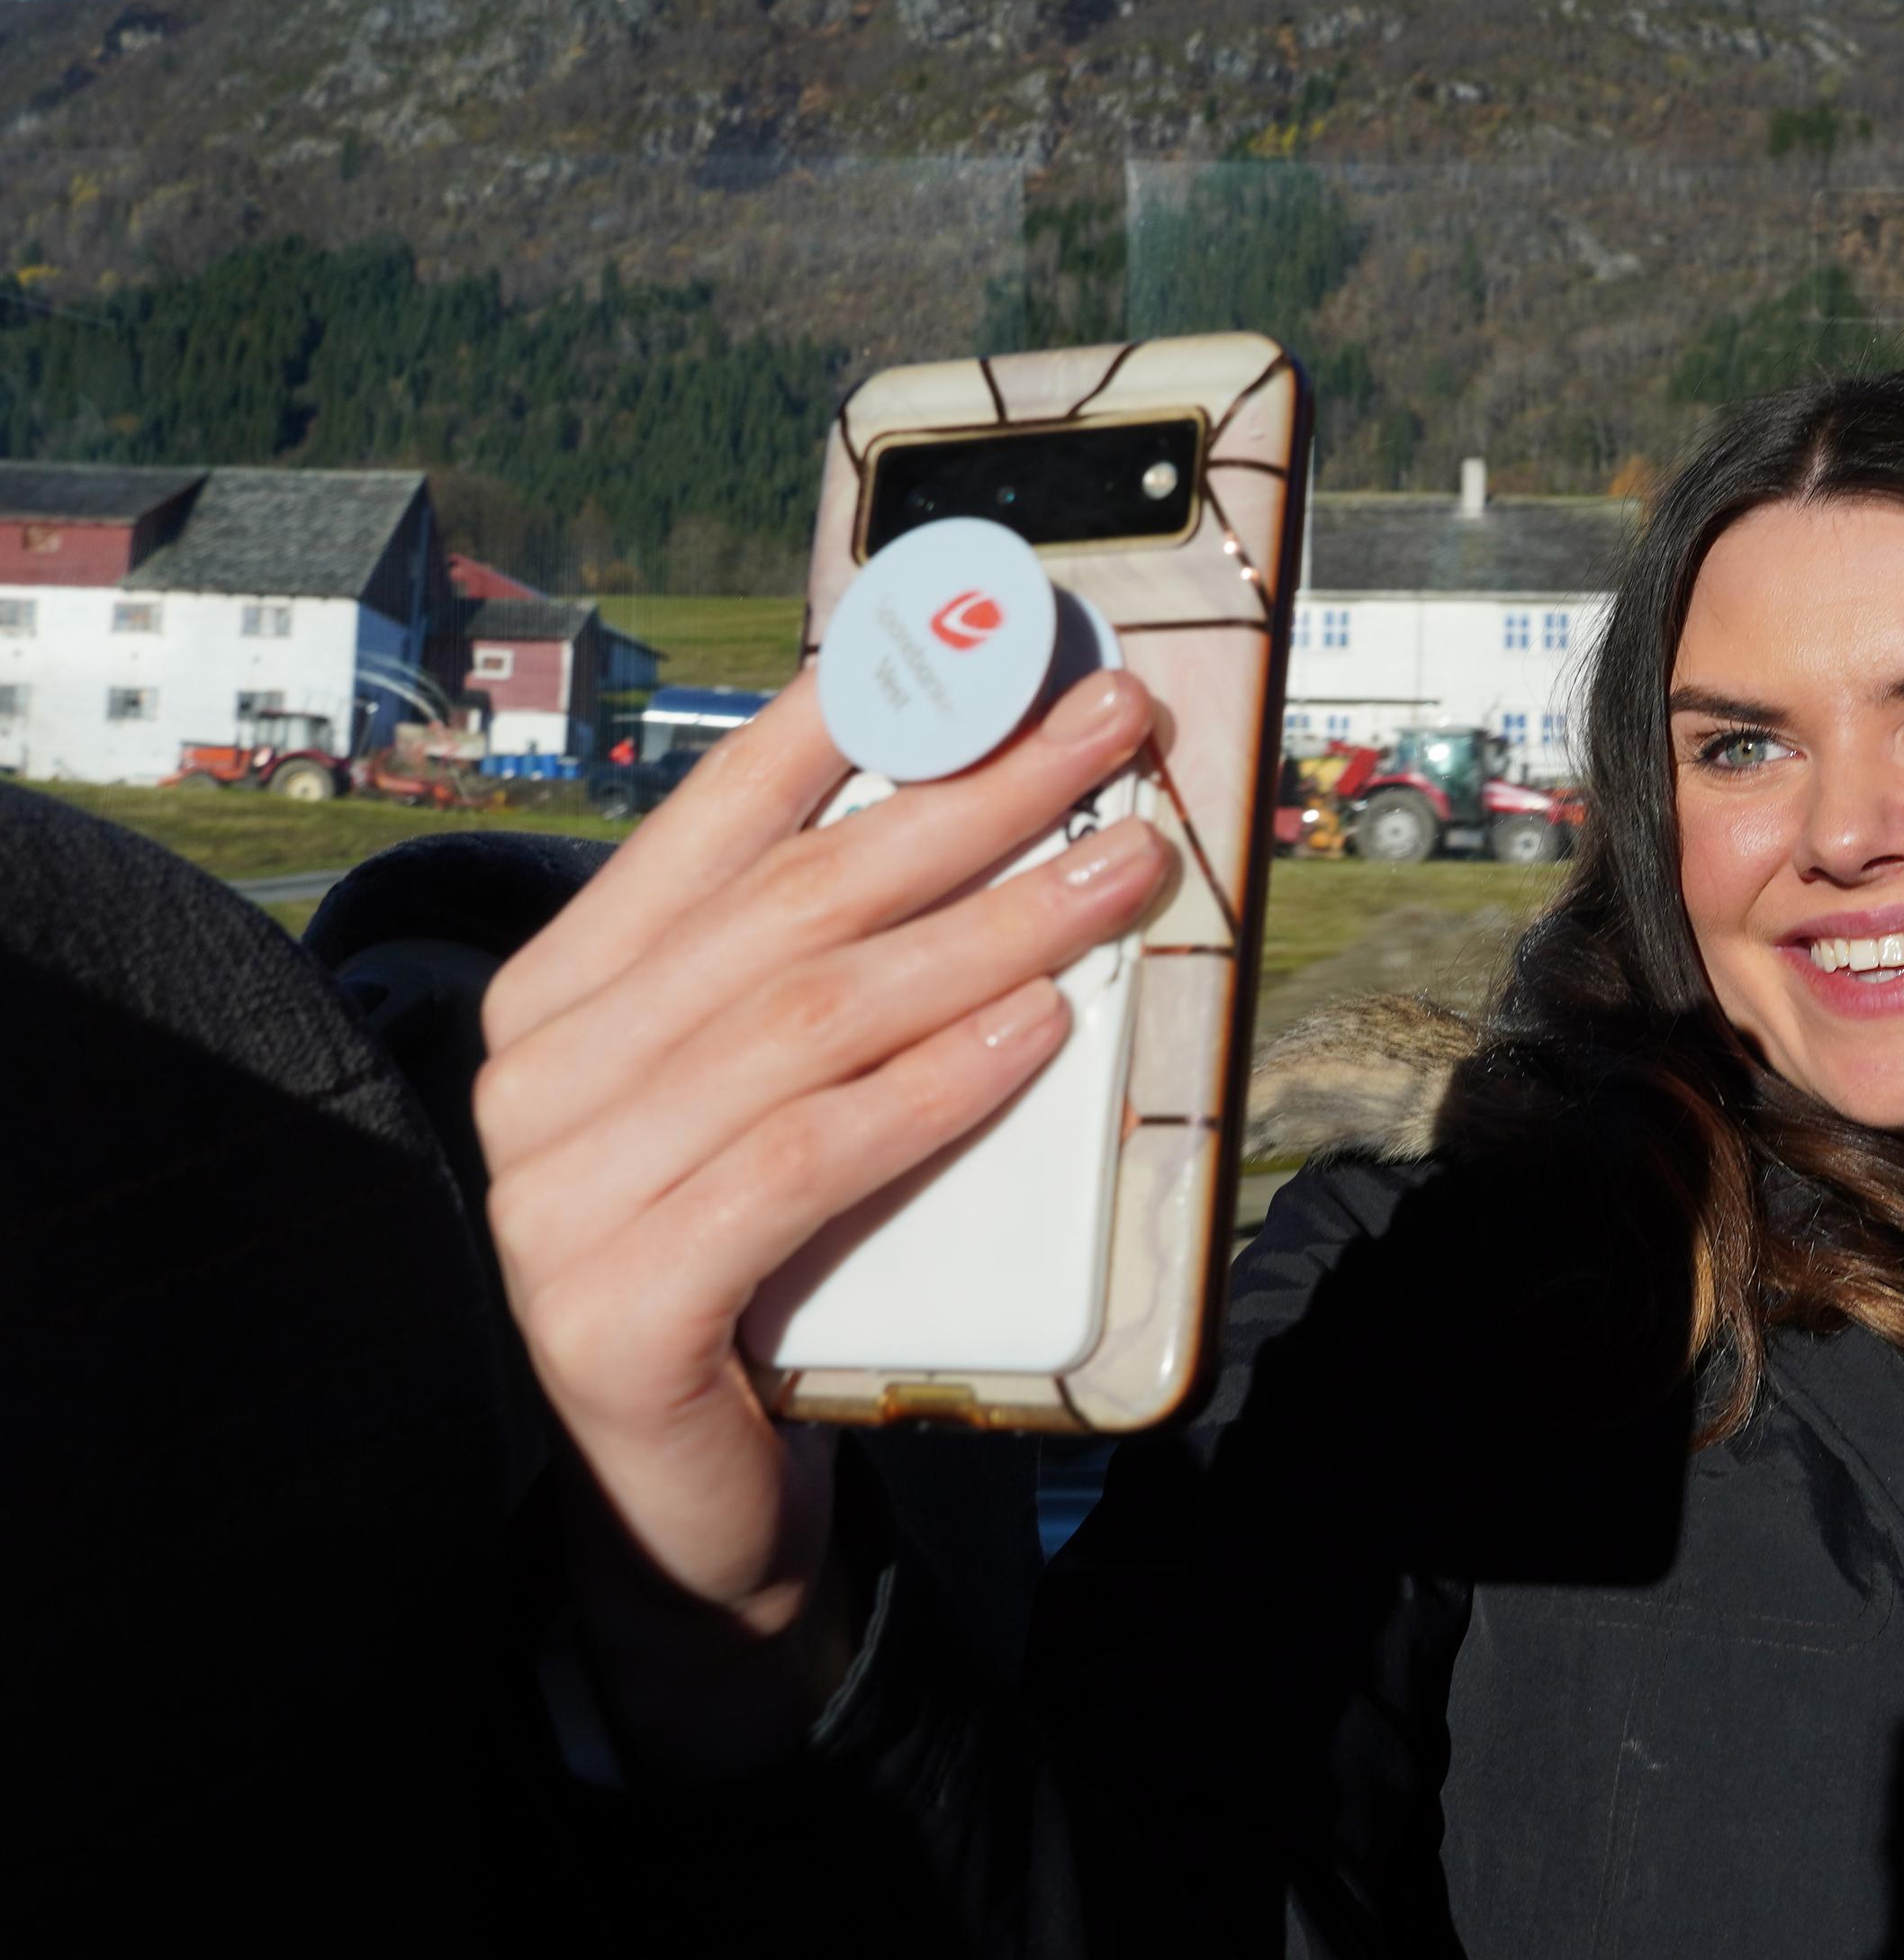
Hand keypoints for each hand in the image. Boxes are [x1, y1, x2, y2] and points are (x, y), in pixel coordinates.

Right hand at [475, 665, 1171, 1772]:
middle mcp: (536, 1076)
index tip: (987, 639)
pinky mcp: (612, 1312)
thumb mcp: (800, 1092)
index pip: (721, 817)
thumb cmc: (774, 1266)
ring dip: (990, 931)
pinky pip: (802, 1162)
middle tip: (1113, 732)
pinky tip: (1037, 1032)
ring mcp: (554, 1196)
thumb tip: (1002, 809)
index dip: (859, 717)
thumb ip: (841, 972)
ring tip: (1125, 871)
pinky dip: (931, 1089)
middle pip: (795, 904)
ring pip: (813, 1022)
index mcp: (568, 993)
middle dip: (973, 802)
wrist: (701, 1507)